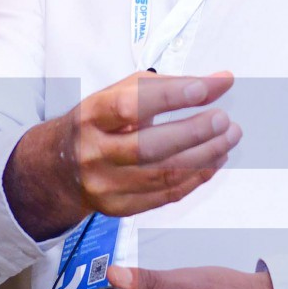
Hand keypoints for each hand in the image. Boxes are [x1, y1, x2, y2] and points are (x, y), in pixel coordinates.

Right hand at [3, 71, 238, 239]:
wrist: (59, 167)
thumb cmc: (99, 123)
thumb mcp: (119, 93)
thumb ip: (169, 85)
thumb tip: (221, 81)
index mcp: (91, 116)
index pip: (131, 105)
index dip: (171, 97)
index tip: (206, 89)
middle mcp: (94, 152)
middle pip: (149, 147)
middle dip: (195, 133)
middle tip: (224, 120)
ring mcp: (105, 185)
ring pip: (163, 175)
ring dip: (204, 156)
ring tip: (228, 139)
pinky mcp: (119, 207)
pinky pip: (166, 195)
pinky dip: (197, 177)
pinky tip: (214, 160)